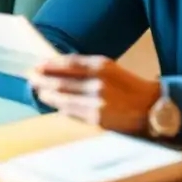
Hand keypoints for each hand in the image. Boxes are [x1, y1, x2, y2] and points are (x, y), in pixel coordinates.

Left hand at [28, 55, 160, 134]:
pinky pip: (72, 112)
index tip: (37, 65)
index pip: (68, 63)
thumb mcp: (110, 69)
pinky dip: (61, 107)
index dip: (50, 64)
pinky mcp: (97, 118)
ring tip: (40, 92)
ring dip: (48, 95)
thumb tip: (59, 68)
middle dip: (43, 79)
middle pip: (61, 80)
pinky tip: (55, 105)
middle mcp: (98, 82)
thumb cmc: (127, 86)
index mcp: (101, 65)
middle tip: (31, 78)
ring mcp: (97, 101)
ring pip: (63, 97)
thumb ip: (86, 67)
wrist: (150, 107)